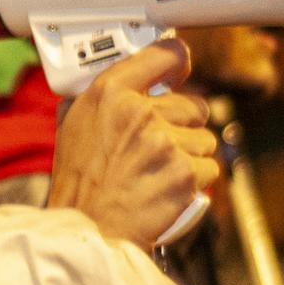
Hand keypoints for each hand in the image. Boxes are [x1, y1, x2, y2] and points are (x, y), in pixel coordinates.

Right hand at [48, 38, 219, 250]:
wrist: (88, 230)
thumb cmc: (80, 182)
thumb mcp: (74, 125)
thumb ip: (104, 98)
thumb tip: (131, 77)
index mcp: (109, 93)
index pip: (165, 54)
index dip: (176, 63)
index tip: (177, 70)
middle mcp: (138, 112)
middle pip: (194, 104)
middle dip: (182, 125)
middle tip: (156, 147)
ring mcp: (164, 142)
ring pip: (205, 138)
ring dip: (189, 155)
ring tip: (157, 173)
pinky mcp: (185, 172)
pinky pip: (209, 167)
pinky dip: (193, 181)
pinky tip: (167, 189)